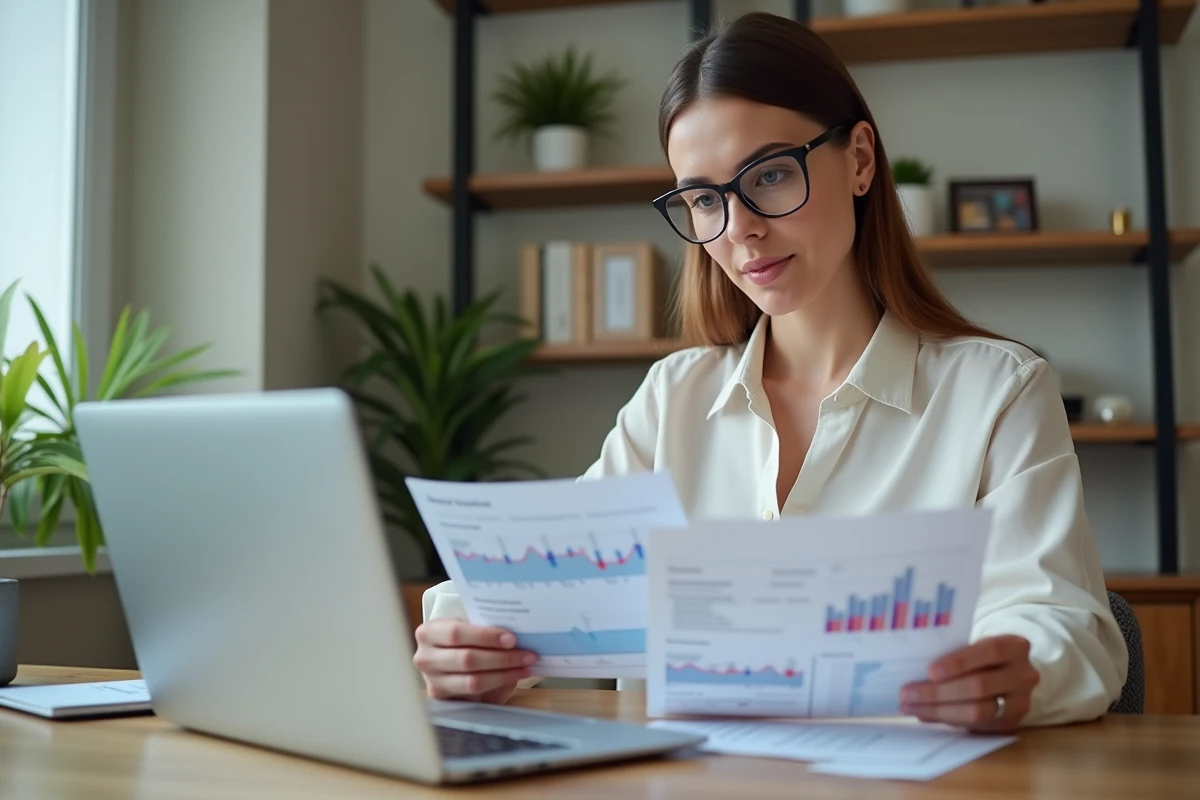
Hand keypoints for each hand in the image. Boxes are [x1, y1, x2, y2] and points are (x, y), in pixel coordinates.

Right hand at [413, 619, 538, 703]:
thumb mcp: (467, 628)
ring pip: (473, 681)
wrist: (451, 658)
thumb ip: (482, 628)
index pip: (456, 633)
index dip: (485, 636)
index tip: (512, 638)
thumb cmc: (463, 639)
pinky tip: (515, 676)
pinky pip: (476, 694)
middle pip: (467, 659)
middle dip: (502, 657)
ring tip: (526, 666)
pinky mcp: (444, 699)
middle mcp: (425, 657)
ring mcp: (432, 681)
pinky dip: (500, 684)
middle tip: (528, 654)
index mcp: (428, 632)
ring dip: (505, 673)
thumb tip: (516, 633)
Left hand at [899, 635, 1038, 732]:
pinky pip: (976, 726)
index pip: (990, 651)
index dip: (960, 662)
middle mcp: (1024, 674)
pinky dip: (947, 720)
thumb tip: (915, 670)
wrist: (1010, 674)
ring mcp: (1021, 702)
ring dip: (939, 710)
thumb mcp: (976, 646)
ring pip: (978, 712)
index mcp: (1015, 646)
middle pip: (980, 686)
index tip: (930, 671)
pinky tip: (926, 714)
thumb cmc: (982, 655)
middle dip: (939, 692)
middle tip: (908, 693)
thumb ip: (955, 653)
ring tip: (911, 706)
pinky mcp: (1012, 724)